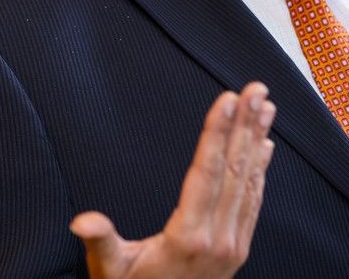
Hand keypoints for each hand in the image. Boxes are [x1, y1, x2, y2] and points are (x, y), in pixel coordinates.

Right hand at [70, 82, 275, 278]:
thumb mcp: (110, 271)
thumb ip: (100, 242)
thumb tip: (83, 221)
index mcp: (187, 237)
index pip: (205, 173)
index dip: (216, 133)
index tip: (227, 100)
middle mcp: (217, 240)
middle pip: (232, 170)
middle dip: (245, 125)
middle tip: (256, 89)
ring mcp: (232, 245)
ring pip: (247, 182)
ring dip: (256, 140)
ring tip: (265, 106)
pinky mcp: (237, 249)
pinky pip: (252, 202)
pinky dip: (260, 171)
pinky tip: (264, 147)